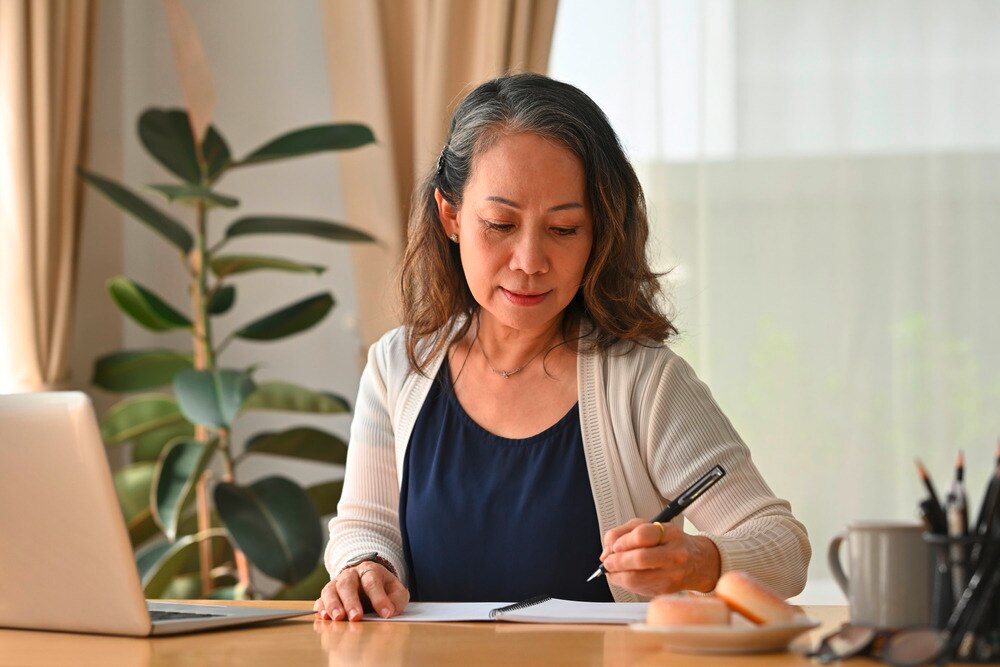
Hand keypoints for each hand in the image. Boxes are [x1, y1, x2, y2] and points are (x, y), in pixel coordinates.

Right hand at [314, 562, 409, 621]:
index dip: (379, 598)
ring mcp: (336, 583)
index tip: (385, 613)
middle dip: (351, 601)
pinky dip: (321, 608)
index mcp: (370, 571)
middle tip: (356, 617)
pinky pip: (320, 599)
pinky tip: (323, 617)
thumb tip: (389, 612)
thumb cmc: (383, 588)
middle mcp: (351, 575)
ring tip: (338, 618)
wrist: (367, 578)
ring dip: (333, 605)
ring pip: (330, 590)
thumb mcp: (395, 590)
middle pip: (347, 584)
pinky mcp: (328, 594)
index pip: (372, 581)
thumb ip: (396, 600)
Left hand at [599, 518, 720, 594]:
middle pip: (641, 559)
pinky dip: (625, 583)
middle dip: (618, 561)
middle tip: (608, 562)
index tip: (615, 545)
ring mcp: (672, 575)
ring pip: (637, 578)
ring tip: (612, 570)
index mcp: (670, 534)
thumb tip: (606, 550)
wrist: (698, 562)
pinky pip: (639, 589)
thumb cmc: (670, 543)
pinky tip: (623, 576)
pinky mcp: (666, 590)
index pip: (644, 535)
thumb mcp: (650, 527)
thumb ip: (624, 533)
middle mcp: (674, 554)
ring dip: (617, 575)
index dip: (624, 541)